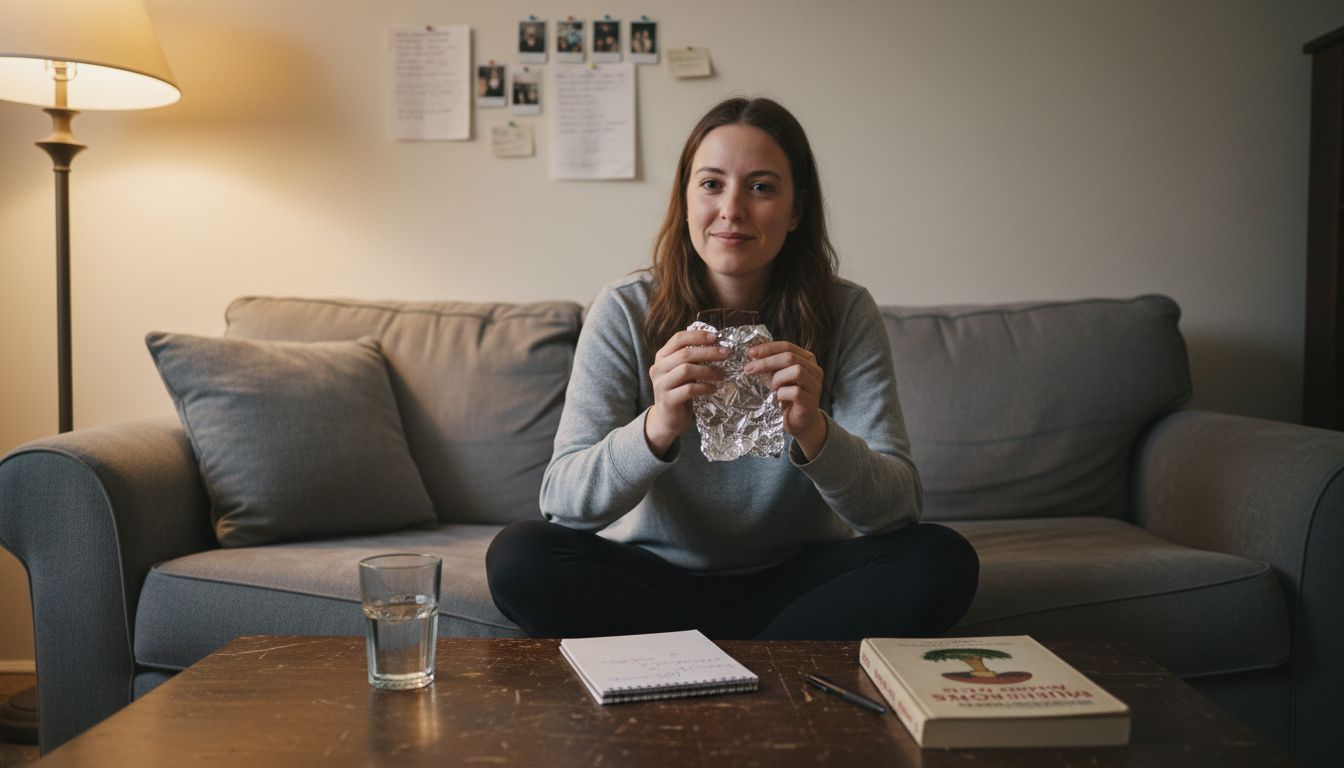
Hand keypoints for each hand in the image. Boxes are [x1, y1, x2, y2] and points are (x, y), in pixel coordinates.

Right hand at [645, 329, 728, 456]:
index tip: (716, 337)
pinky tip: (713, 389)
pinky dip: (704, 387)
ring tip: (722, 374)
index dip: (697, 336)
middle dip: (708, 352)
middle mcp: (658, 368)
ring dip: (708, 371)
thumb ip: (692, 358)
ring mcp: (661, 385)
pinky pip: (689, 389)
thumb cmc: (679, 390)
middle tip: (726, 353)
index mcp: (661, 357)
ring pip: (686, 370)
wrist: (667, 419)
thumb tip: (716, 343)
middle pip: (684, 354)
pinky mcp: (667, 400)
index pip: (678, 339)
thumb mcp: (683, 371)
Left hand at [745, 341, 827, 458]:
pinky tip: (778, 399)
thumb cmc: (787, 398)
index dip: (768, 348)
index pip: (787, 346)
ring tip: (772, 388)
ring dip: (778, 379)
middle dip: (766, 361)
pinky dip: (782, 394)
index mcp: (807, 359)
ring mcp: (815, 385)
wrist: (799, 423)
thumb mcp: (778, 377)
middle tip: (749, 368)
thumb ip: (771, 365)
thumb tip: (752, 354)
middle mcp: (815, 370)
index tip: (751, 352)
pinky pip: (795, 391)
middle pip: (790, 357)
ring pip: (796, 371)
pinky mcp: (811, 401)